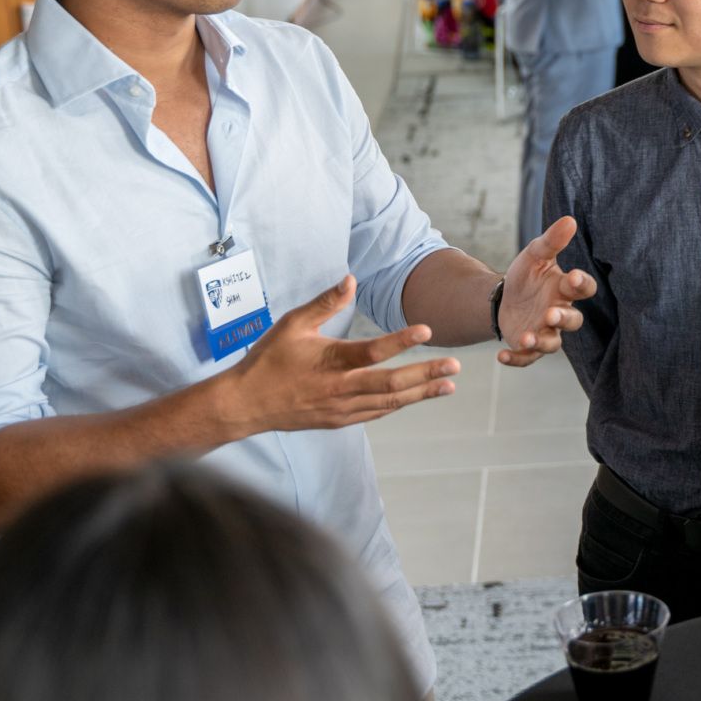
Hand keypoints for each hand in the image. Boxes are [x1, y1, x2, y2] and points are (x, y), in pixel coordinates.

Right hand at [217, 277, 458, 436]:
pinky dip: (398, 404)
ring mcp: (340, 409)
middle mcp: (338, 389)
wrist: (245, 404)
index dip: (400, 341)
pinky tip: (417, 396)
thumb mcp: (292, 324)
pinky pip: (376, 412)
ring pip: (389, 402)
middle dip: (426, 374)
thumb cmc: (268, 360)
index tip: (427, 330)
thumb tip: (350, 279)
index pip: (371, 351)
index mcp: (328, 362)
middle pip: (391, 383)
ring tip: (449, 385)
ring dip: (421, 393)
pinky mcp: (339, 421)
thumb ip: (324, 303)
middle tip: (455, 366)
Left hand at [496, 215, 596, 365]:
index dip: (581, 285)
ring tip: (527, 336)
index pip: (582, 289)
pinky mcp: (529, 347)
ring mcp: (545, 332)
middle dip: (563, 318)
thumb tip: (570, 220)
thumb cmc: (528, 276)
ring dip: (541, 341)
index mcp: (564, 289)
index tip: (574, 278)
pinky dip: (516, 359)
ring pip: (552, 343)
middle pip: (572, 321)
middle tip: (550, 314)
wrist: (505, 297)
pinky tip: (501, 356)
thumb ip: (551, 241)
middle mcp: (559, 313)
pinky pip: (527, 357)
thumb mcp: (535, 255)